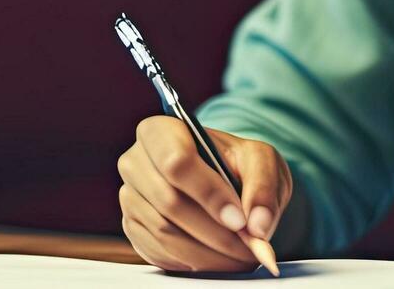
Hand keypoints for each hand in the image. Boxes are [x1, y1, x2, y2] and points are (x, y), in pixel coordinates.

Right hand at [116, 116, 292, 271]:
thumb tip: (257, 226)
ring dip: (208, 253)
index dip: (208, 194)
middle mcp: (136, 162)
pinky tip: (218, 257)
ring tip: (241, 256)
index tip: (239, 220)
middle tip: (249, 247)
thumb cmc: (236, 163)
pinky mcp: (132, 228)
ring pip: (165, 233)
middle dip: (215, 233)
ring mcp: (130, 197)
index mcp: (161, 131)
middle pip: (169, 203)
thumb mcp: (260, 160)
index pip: (176, 162)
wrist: (222, 179)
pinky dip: (194, 261)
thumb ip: (263, 186)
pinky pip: (160, 252)